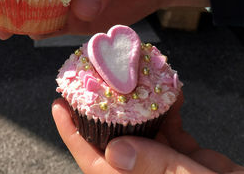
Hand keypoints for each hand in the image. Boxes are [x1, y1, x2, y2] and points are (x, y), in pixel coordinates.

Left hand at [52, 94, 243, 173]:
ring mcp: (164, 164)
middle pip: (112, 139)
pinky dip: (169, 109)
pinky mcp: (184, 156)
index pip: (93, 162)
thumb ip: (154, 167)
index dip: (71, 134)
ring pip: (141, 129)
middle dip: (100, 109)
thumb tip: (113, 151)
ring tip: (130, 78)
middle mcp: (144, 173)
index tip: (58, 106)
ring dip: (137, 104)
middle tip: (91, 80)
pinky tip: (171, 93)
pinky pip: (170, 128)